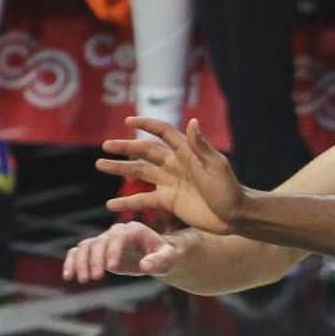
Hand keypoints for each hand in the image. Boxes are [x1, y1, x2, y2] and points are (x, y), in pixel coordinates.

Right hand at [62, 221, 182, 283]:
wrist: (158, 256)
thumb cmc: (165, 256)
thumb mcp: (168, 258)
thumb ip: (159, 260)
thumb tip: (145, 265)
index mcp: (134, 230)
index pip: (118, 237)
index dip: (113, 251)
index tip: (111, 268)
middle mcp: (117, 232)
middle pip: (100, 241)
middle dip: (96, 259)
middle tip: (95, 278)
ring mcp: (105, 239)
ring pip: (86, 246)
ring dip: (81, 262)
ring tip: (83, 280)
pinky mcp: (97, 249)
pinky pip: (78, 251)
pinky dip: (71, 261)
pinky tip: (69, 276)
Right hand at [99, 117, 245, 235]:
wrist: (234, 215)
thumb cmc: (228, 188)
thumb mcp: (216, 167)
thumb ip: (200, 147)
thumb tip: (192, 121)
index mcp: (187, 152)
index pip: (163, 133)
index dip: (147, 125)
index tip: (128, 120)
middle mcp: (175, 164)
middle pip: (146, 152)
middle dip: (126, 148)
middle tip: (106, 146)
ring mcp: (170, 182)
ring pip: (140, 172)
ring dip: (120, 168)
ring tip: (100, 165)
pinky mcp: (168, 201)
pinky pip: (143, 199)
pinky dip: (127, 201)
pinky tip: (110, 204)